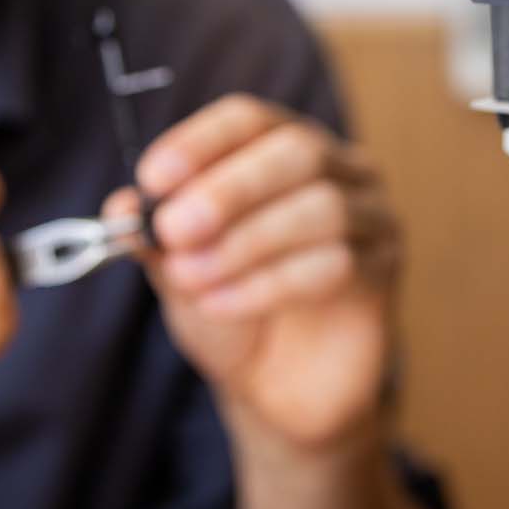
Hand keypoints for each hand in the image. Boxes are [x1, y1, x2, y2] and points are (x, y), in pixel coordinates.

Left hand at [107, 95, 400, 451]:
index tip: (153, 179)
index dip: (201, 143)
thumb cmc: (230, 314)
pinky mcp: (385, 267)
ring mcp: (370, 214)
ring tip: (193, 278)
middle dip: (229, 188)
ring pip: (322, 207)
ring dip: (246, 243)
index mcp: (280, 148)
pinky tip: (222, 304)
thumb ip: (156, 238)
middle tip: (175, 229)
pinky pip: (337, 263)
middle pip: (297, 151)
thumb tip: (123, 205)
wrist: (275, 389)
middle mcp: (336, 168)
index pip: (249, 119)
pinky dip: (269, 284)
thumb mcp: (178, 272)